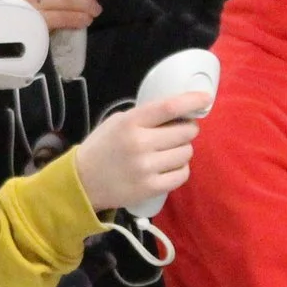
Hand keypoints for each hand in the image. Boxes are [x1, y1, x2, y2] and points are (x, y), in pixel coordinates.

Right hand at [74, 97, 199, 211]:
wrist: (82, 182)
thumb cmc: (102, 148)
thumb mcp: (117, 122)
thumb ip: (144, 116)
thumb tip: (179, 111)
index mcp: (130, 123)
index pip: (168, 107)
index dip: (192, 101)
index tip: (205, 98)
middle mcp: (140, 144)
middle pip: (185, 132)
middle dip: (187, 129)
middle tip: (178, 132)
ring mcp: (146, 168)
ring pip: (186, 153)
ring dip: (182, 150)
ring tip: (168, 152)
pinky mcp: (151, 188)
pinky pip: (182, 174)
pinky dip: (180, 169)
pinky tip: (168, 167)